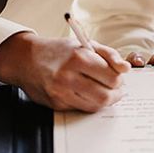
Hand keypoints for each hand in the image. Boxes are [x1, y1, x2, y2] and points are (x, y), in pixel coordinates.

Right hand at [0, 32, 129, 111]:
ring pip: (95, 106)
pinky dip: (90, 103)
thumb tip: (126, 68)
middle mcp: (69, 76)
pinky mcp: (57, 104)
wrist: (27, 59)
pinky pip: (82, 108)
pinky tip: (88, 93)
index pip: (112, 77)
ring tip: (105, 91)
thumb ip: (109, 55)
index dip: (120, 79)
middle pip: (105, 95)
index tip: (119, 76)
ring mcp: (61, 92)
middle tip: (115, 88)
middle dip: (115, 93)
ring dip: (105, 100)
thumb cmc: (60, 51)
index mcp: (79, 57)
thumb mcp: (86, 44)